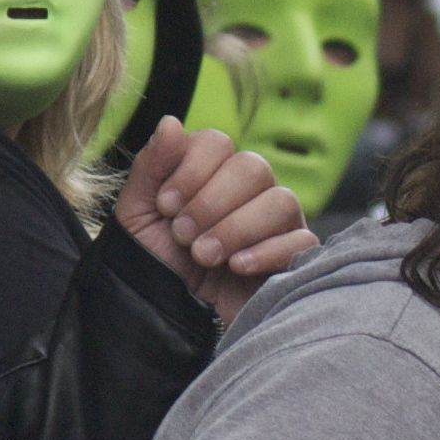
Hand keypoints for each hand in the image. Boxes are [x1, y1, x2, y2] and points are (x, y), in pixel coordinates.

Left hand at [118, 117, 316, 324]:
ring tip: (204, 256)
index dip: (191, 170)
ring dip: (236, 228)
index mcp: (213, 171)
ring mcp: (278, 222)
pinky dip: (266, 251)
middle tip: (183, 235)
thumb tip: (171, 121)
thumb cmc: (155, 262)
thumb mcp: (139, 214)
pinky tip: (236, 266)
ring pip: (281, 201)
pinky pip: (301, 240)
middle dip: (211, 203)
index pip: (218, 143)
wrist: (168, 317)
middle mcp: (251, 189)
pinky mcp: (295, 256)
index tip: (166, 205)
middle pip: (253, 167)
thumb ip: (152, 166)